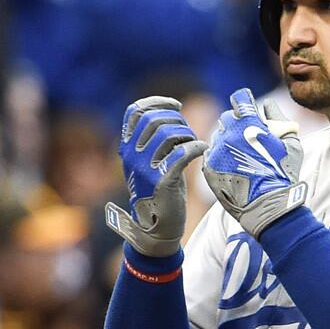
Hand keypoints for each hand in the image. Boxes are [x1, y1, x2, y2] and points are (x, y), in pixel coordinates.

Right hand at [105, 97, 207, 257]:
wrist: (156, 226)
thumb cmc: (158, 188)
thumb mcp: (148, 160)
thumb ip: (153, 137)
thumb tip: (172, 109)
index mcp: (126, 147)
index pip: (135, 111)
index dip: (157, 102)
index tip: (176, 105)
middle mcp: (132, 155)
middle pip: (155, 119)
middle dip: (178, 120)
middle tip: (188, 133)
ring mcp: (145, 168)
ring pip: (169, 134)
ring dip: (188, 134)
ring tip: (194, 144)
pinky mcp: (163, 181)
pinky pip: (183, 153)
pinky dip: (197, 147)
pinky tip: (203, 150)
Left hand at [202, 89, 306, 236]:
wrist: (268, 207)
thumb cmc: (284, 174)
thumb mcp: (291, 144)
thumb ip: (280, 120)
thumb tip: (269, 105)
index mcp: (249, 123)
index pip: (241, 98)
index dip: (245, 101)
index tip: (248, 108)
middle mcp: (229, 133)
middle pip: (227, 116)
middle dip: (236, 122)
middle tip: (247, 135)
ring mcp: (217, 150)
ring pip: (217, 135)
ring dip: (227, 140)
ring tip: (240, 155)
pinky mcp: (208, 167)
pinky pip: (211, 154)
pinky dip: (219, 156)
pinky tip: (232, 167)